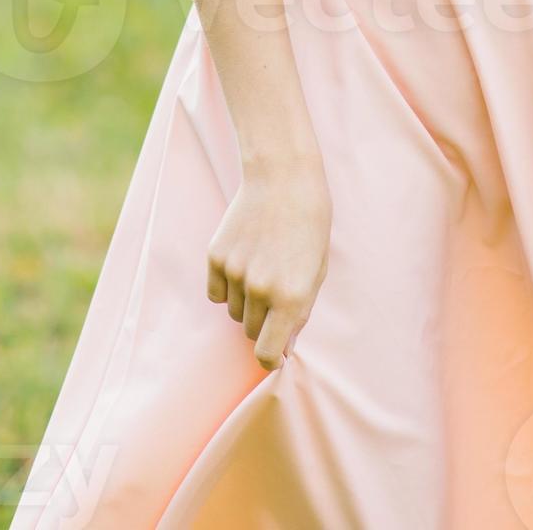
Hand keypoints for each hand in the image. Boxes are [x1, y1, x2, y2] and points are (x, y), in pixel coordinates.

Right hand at [207, 152, 332, 369]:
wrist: (283, 176)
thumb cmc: (310, 222)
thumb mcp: (317, 270)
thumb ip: (301, 312)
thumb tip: (283, 348)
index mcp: (291, 298)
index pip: (268, 355)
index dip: (271, 356)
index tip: (275, 349)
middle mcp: (260, 290)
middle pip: (251, 332)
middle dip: (264, 322)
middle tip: (276, 292)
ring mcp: (235, 273)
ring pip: (235, 312)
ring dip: (247, 302)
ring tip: (263, 267)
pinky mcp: (216, 257)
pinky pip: (216, 292)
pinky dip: (227, 286)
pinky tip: (244, 260)